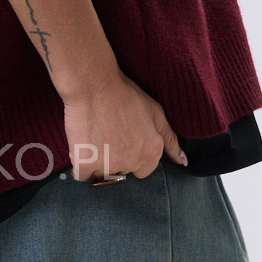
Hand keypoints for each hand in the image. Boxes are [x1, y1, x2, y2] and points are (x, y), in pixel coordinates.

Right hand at [63, 65, 186, 180]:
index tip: (123, 141)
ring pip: (101, 174)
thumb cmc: (125, 94)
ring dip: (97, 162)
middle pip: (121, 173)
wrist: (94, 86)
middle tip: (107, 137)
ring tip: (93, 138)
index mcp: (151, 153)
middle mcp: (132, 163)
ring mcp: (108, 166)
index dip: (133, 157)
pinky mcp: (84, 165)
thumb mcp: (156, 113)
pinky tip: (81, 146)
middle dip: (115, 160)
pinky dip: (79, 164)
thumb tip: (182, 162)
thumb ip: (170, 140)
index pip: (143, 171)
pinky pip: (81, 175)